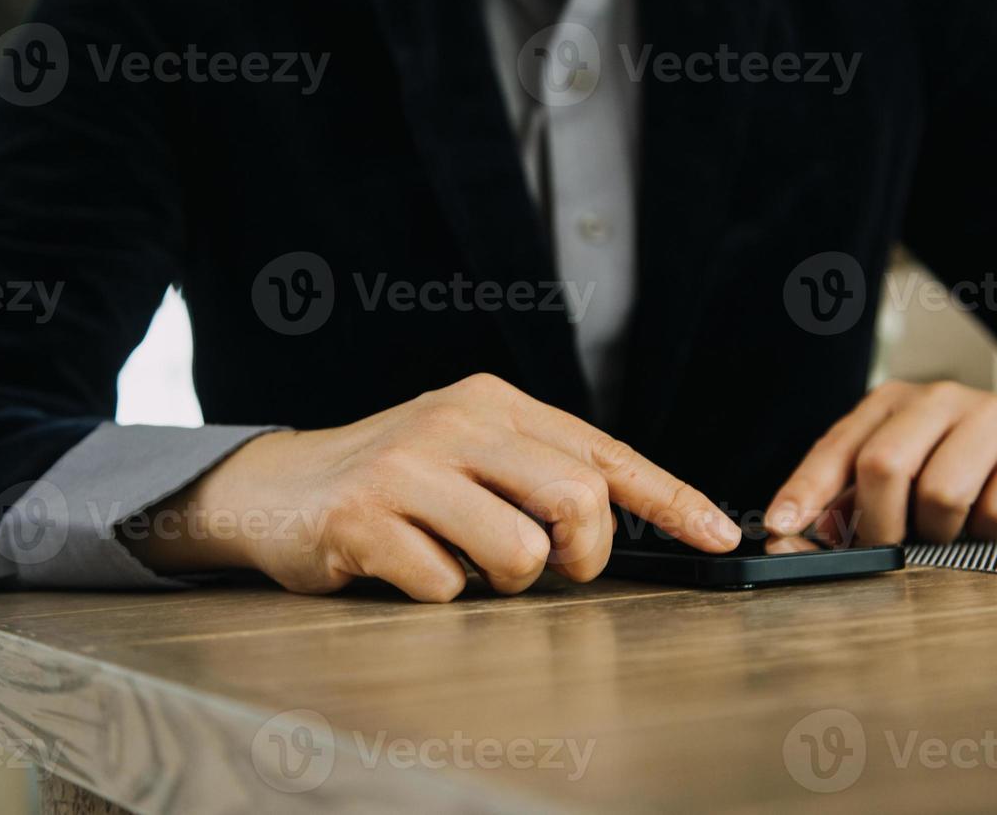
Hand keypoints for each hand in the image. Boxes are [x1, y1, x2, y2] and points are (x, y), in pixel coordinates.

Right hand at [125, 373, 740, 600]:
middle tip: (553, 564)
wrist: (276, 486)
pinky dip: (438, 593)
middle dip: (581, 550)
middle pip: (577, 496)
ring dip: (501, 580)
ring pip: (518, 553)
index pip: (604, 450)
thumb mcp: (469, 450)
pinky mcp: (364, 519)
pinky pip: (447, 587)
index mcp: (494, 402)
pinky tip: (404, 565)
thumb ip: (537, 471)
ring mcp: (407, 469)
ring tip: (461, 558)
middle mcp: (456, 423)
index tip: (719, 536)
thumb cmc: (392, 477)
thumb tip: (620, 518)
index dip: (671, 498)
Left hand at [764, 381, 996, 545]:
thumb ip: (849, 500)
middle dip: (878, 523)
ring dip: (939, 532)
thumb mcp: (903, 471)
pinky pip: (996, 511)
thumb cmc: (962, 466)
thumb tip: (798, 532)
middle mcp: (939, 398)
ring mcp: (993, 415)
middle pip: (884, 464)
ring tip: (951, 528)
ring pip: (940, 492)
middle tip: (889, 547)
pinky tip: (991, 521)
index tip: (781, 527)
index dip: (805, 491)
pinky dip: (987, 533)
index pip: (837, 447)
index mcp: (893, 402)